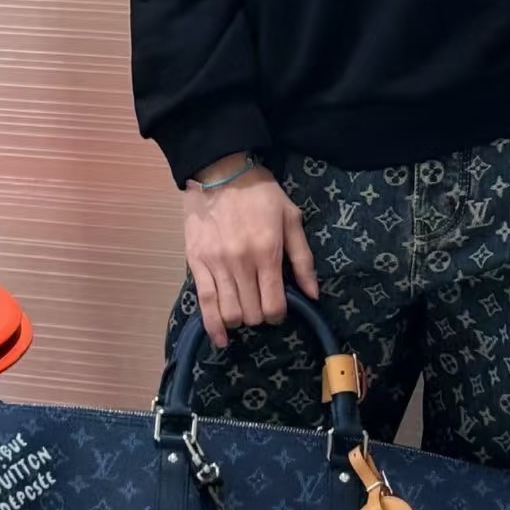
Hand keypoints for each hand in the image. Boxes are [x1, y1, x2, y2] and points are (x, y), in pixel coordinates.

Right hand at [183, 154, 319, 348]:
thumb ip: (302, 258)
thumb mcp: (291, 218)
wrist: (220, 171)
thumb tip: (313, 294)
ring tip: (243, 312)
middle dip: (259, 316)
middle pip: (251, 313)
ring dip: (239, 320)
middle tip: (260, 304)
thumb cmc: (261, 193)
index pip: (274, 305)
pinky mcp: (196, 263)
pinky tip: (219, 338)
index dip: (279, 315)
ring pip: (229, 313)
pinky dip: (212, 326)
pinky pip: (204, 303)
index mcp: (267, 252)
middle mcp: (241, 263)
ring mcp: (216, 264)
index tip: (278, 309)